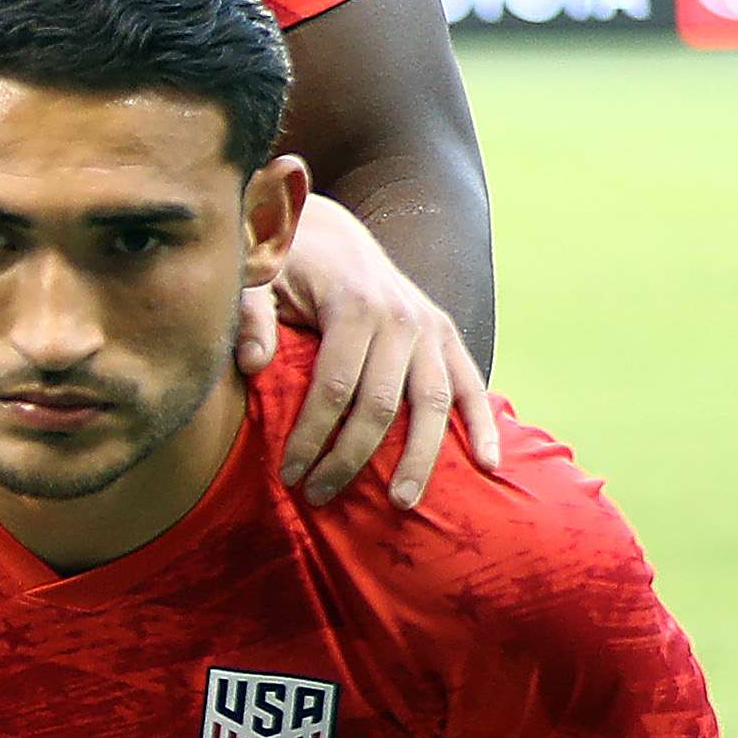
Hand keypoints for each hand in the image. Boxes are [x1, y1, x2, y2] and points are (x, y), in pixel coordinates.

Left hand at [247, 195, 491, 510]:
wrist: (331, 234)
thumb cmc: (284, 268)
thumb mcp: (255, 281)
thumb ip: (249, 318)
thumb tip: (250, 366)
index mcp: (354, 307)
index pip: (334, 388)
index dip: (311, 436)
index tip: (287, 474)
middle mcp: (402, 319)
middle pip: (382, 404)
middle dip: (351, 457)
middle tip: (320, 497)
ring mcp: (430, 329)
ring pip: (432, 403)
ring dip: (418, 457)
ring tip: (402, 503)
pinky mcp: (446, 336)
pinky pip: (470, 385)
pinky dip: (483, 423)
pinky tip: (487, 463)